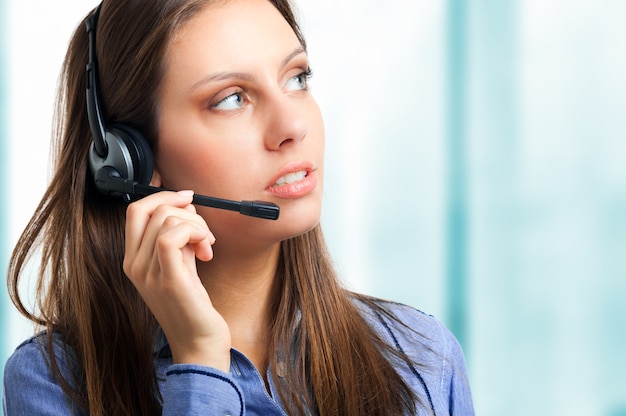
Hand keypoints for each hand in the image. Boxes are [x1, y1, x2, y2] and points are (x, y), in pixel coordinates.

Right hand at [123, 190, 230, 370]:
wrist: (198, 342)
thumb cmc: (192, 304)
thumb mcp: (179, 264)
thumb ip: (177, 237)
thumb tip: (186, 206)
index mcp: (133, 260)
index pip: (135, 211)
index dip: (162, 196)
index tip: (188, 198)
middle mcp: (134, 265)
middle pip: (152, 210)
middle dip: (187, 211)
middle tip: (204, 232)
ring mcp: (148, 274)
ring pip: (167, 220)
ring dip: (197, 225)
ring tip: (207, 247)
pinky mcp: (168, 280)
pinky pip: (172, 237)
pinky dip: (194, 233)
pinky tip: (206, 251)